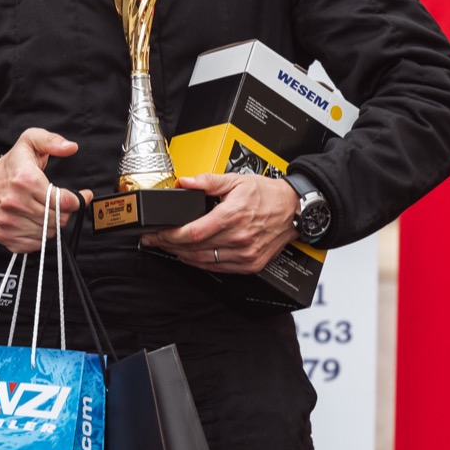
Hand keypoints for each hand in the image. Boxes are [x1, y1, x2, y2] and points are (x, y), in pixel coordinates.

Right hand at [0, 128, 91, 252]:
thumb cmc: (11, 165)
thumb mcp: (30, 142)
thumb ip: (52, 141)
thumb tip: (71, 147)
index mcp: (25, 180)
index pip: (64, 201)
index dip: (78, 200)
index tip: (82, 196)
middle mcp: (15, 203)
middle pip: (58, 218)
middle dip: (65, 211)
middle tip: (61, 204)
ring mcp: (9, 222)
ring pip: (49, 233)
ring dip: (53, 224)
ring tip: (48, 211)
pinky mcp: (5, 236)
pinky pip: (35, 244)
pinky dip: (41, 236)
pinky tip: (37, 222)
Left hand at [143, 173, 296, 273]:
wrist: (294, 210)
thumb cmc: (267, 195)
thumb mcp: (236, 180)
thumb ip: (207, 182)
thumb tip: (184, 182)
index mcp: (234, 215)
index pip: (193, 232)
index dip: (169, 235)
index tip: (155, 233)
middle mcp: (239, 238)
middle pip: (193, 248)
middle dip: (168, 244)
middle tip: (154, 239)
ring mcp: (245, 254)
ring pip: (203, 261)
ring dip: (180, 255)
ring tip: (167, 246)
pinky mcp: (250, 265)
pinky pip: (217, 268)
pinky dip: (199, 263)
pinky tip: (189, 255)